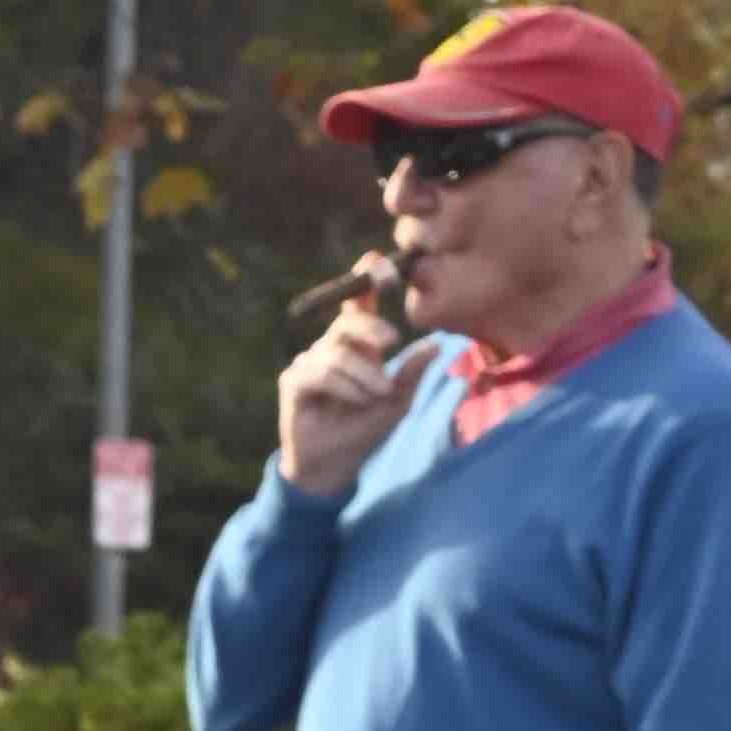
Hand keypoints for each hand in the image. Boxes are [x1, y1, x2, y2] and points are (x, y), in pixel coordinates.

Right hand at [274, 280, 430, 496]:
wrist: (332, 468)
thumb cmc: (362, 432)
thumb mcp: (396, 403)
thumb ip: (411, 373)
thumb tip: (436, 344)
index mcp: (356, 349)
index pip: (359, 307)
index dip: (365, 283)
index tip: (376, 262)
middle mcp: (331, 350)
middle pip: (348, 322)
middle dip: (371, 326)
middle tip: (393, 341)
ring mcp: (309, 363)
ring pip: (338, 352)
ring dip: (363, 374)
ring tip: (377, 394)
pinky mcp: (294, 382)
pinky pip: (321, 372)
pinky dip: (343, 386)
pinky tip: (355, 401)